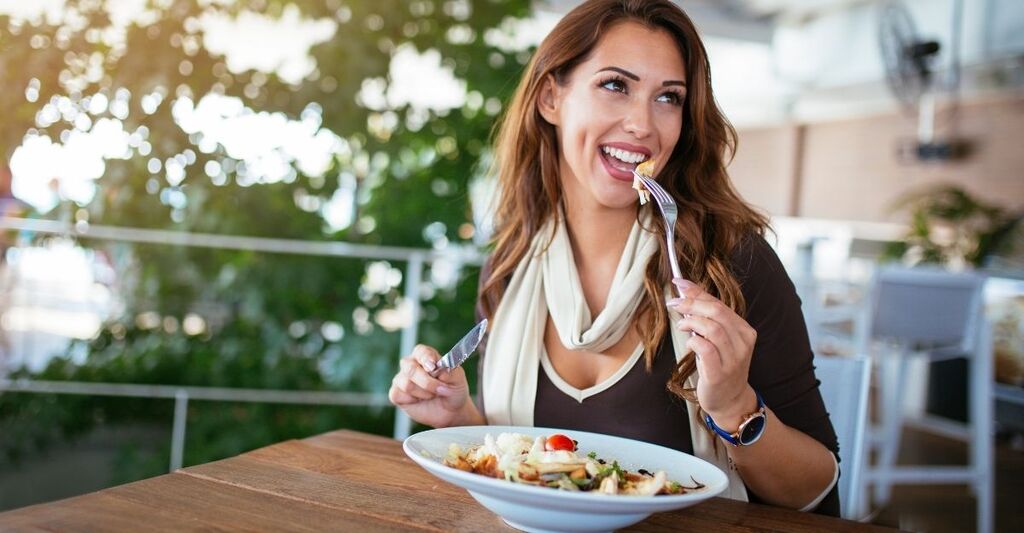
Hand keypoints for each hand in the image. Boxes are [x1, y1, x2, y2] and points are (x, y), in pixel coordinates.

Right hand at [388, 344, 480, 427]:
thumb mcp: (457, 379)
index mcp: (425, 355)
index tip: (433, 367)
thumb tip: (436, 367)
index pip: (421, 352)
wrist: (451, 410)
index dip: (426, 358)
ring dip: (424, 393)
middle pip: (411, 368)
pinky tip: (420, 400)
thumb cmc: (453, 390)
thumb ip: (448, 371)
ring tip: (433, 395)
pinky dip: (412, 400)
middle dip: (427, 382)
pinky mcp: (396, 393)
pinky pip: (398, 394)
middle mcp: (411, 364)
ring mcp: (402, 378)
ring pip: (407, 384)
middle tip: (441, 389)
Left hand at [668, 278, 757, 430]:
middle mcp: (743, 343)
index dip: (697, 291)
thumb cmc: (720, 366)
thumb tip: (685, 290)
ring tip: (682, 325)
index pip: (720, 304)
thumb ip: (706, 316)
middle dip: (692, 303)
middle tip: (675, 304)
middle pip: (717, 312)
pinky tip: (689, 342)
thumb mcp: (717, 339)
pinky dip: (693, 341)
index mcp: (745, 331)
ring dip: (691, 322)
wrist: (729, 400)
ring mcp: (733, 359)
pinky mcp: (720, 373)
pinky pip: (706, 348)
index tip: (678, 283)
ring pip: (712, 328)